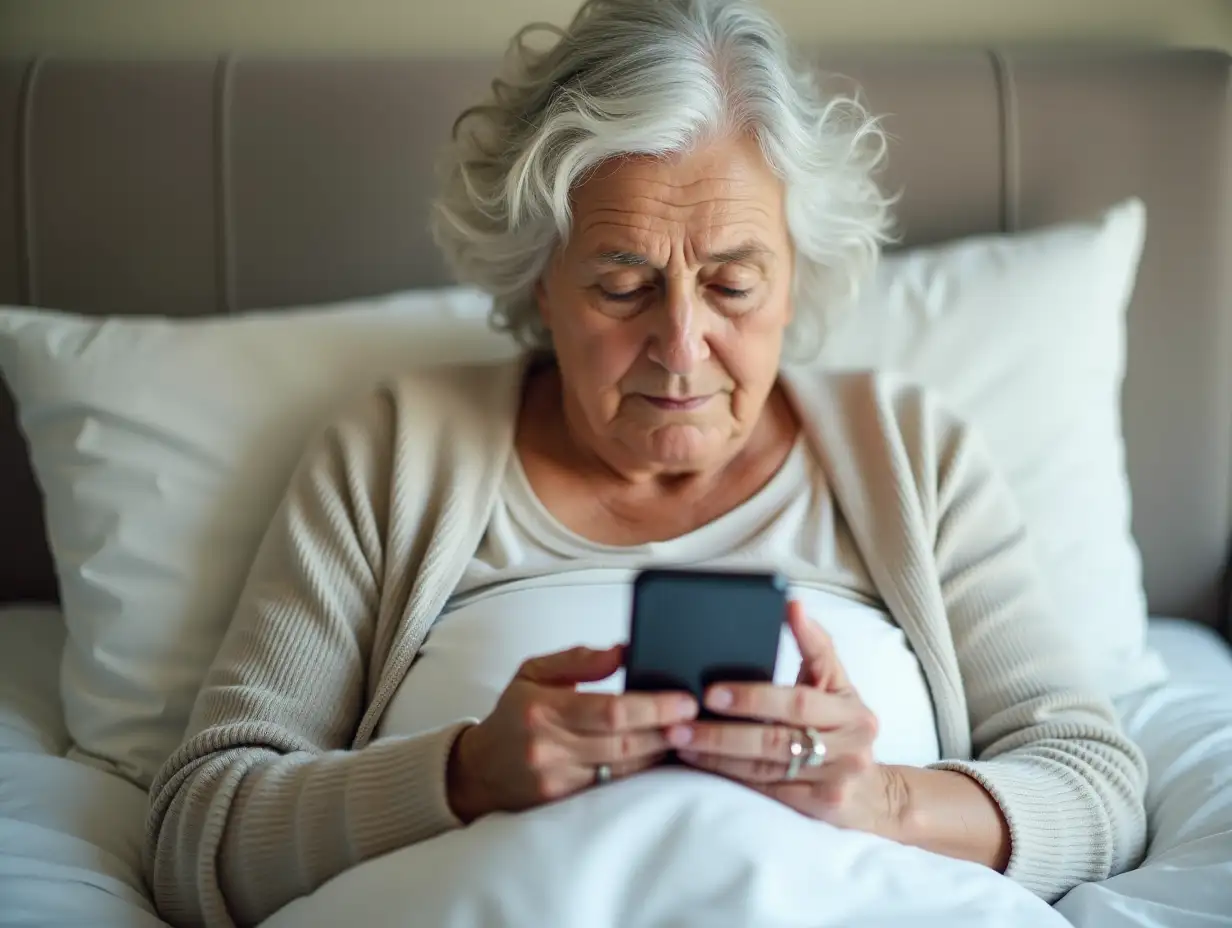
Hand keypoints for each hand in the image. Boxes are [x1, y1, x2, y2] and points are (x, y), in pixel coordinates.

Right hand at [447, 644, 697, 821]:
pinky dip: (640, 773)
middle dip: (666, 731)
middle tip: (698, 718)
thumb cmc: (513, 714)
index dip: (654, 707)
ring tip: (688, 736)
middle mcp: (549, 748)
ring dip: (660, 754)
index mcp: (542, 709)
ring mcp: (557, 780)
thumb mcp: (534, 672)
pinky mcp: (563, 804)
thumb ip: (579, 660)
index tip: (684, 700)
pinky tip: (661, 759)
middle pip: (623, 742)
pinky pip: (613, 788)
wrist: (478, 771)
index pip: (611, 710)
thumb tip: (623, 650)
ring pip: (623, 770)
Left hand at [669, 601, 907, 836]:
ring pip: (764, 769)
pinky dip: (729, 776)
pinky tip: (700, 763)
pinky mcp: (819, 809)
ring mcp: (834, 782)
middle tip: (683, 718)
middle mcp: (849, 747)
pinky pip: (765, 790)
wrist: (873, 794)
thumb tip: (791, 603)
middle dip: (724, 730)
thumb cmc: (844, 727)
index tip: (713, 690)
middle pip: (776, 739)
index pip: (797, 701)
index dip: (754, 696)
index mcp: (851, 711)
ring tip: (680, 738)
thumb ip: (816, 646)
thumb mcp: (838, 684)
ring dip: (717, 754)